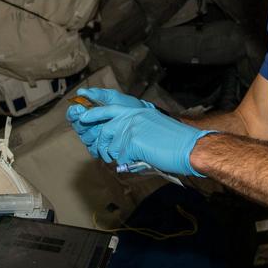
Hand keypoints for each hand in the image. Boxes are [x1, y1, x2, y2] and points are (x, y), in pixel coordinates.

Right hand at [66, 88, 152, 149]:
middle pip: (78, 127)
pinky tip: (105, 143)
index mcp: (90, 112)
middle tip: (92, 121)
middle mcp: (90, 126)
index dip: (74, 112)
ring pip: (86, 139)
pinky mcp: (102, 149)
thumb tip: (81, 92)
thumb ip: (99, 94)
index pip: (74, 113)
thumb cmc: (128, 107)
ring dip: (92, 135)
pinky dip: (98, 147)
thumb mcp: (115, 98)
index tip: (79, 109)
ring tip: (102, 130)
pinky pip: (94, 150)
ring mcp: (95, 138)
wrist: (143, 121)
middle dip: (84, 124)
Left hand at [70, 105, 213, 176]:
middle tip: (96, 147)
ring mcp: (128, 127)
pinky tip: (135, 161)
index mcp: (135, 109)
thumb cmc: (172, 139)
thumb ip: (132, 126)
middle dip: (92, 135)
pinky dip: (124, 162)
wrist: (188, 146)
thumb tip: (112, 137)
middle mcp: (129, 114)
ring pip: (106, 144)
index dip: (92, 108)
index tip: (80, 112)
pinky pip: (117, 156)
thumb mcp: (150, 124)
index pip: (107, 105)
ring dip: (112, 154)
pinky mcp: (130, 141)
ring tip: (125, 158)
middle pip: (99, 123)